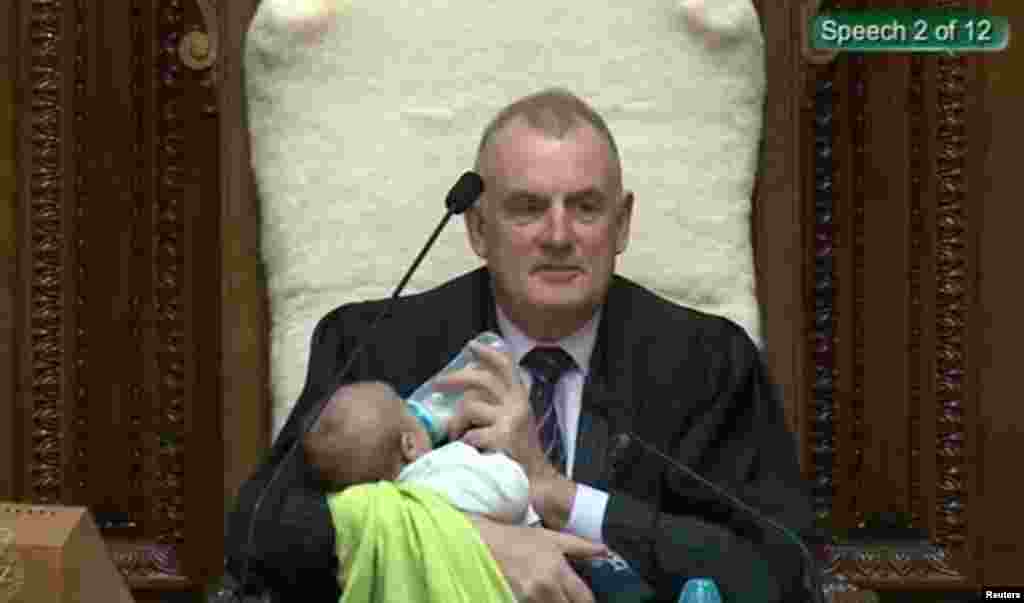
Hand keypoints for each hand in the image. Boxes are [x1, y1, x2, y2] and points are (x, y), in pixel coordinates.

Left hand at [439, 342, 553, 479]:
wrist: (538, 483)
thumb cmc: (519, 455)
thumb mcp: (512, 424)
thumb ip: (495, 407)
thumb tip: (464, 396)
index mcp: (520, 399)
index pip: (506, 367)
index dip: (488, 354)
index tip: (472, 346)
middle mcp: (517, 405)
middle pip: (482, 380)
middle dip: (456, 378)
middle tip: (437, 384)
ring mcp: (511, 420)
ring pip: (470, 406)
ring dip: (457, 423)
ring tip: (457, 438)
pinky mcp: (503, 438)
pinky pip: (470, 434)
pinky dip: (465, 444)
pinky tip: (471, 453)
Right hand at [471, 516, 605, 602]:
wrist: (485, 544)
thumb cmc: (519, 540)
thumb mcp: (551, 538)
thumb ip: (580, 546)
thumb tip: (605, 551)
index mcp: (557, 570)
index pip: (584, 599)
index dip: (589, 602)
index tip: (587, 600)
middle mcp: (545, 588)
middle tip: (571, 597)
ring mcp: (529, 598)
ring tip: (556, 595)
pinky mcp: (516, 602)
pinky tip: (543, 597)